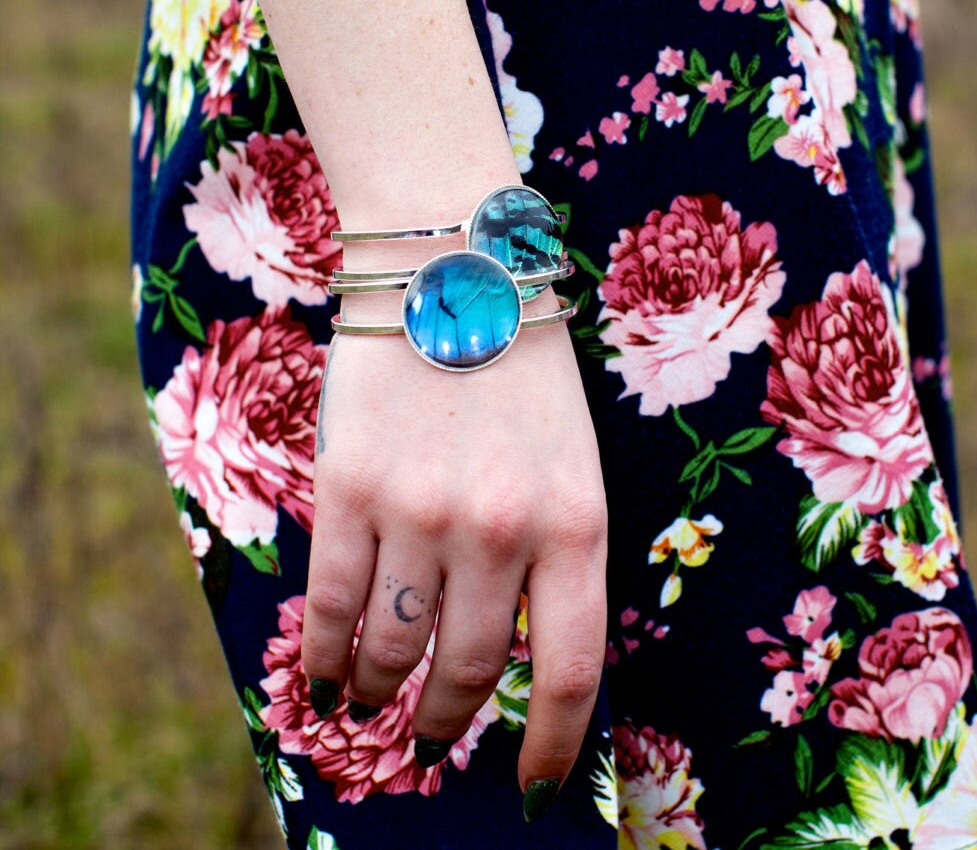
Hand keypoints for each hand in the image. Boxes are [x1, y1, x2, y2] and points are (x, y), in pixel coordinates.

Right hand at [301, 314, 607, 819]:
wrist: (453, 269)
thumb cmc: (526, 370)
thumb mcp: (574, 460)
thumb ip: (552, 554)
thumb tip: (519, 651)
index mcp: (577, 523)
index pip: (572, 671)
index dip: (552, 747)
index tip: (532, 785)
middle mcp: (501, 530)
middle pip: (473, 671)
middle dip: (449, 721)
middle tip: (435, 736)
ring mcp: (420, 511)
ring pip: (393, 649)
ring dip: (379, 696)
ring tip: (372, 706)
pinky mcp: (349, 489)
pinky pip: (330, 605)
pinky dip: (322, 658)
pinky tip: (321, 681)